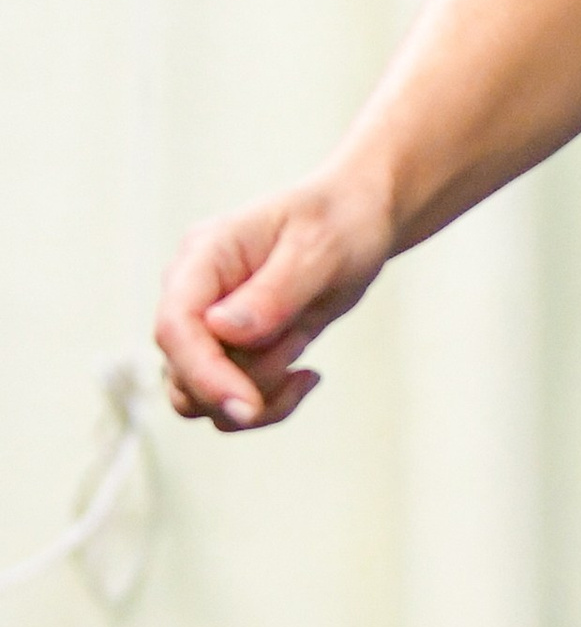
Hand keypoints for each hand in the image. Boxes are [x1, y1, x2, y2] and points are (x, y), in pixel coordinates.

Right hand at [155, 174, 394, 432]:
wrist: (357, 220)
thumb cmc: (340, 222)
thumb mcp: (319, 250)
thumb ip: (273, 292)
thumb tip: (220, 329)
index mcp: (204, 256)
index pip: (176, 326)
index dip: (203, 374)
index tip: (247, 406)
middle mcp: (195, 293)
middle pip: (181, 373)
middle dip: (240, 387)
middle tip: (299, 359)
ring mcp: (208, 324)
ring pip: (202, 397)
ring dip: (259, 396)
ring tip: (304, 359)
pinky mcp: (230, 349)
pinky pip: (230, 399)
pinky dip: (270, 402)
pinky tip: (306, 375)